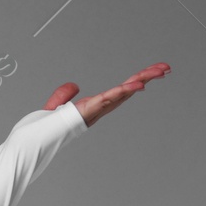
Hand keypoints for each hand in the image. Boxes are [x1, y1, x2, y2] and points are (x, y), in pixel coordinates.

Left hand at [43, 63, 168, 127]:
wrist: (39, 137)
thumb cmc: (49, 127)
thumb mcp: (57, 106)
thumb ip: (64, 95)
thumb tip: (74, 86)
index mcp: (97, 104)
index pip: (122, 89)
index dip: (138, 81)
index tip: (154, 73)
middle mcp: (100, 106)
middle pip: (128, 88)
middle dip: (148, 77)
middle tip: (166, 68)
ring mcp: (97, 108)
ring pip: (124, 91)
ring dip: (142, 81)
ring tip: (160, 72)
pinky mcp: (90, 109)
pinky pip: (109, 98)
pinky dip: (124, 91)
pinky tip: (138, 85)